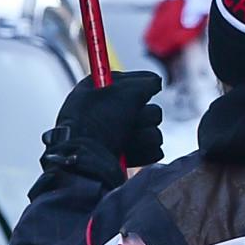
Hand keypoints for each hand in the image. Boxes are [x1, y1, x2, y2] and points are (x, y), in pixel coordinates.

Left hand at [42, 69, 163, 176]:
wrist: (88, 164)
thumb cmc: (97, 124)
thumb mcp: (124, 92)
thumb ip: (145, 83)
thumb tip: (156, 82)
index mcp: (93, 93)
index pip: (123, 81)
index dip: (137, 84)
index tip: (149, 88)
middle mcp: (104, 114)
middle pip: (144, 106)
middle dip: (144, 114)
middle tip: (131, 120)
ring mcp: (115, 136)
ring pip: (152, 128)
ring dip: (146, 134)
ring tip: (128, 140)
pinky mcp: (126, 156)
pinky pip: (151, 148)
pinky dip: (145, 151)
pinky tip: (130, 153)